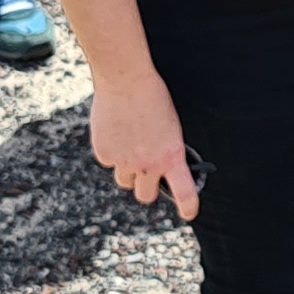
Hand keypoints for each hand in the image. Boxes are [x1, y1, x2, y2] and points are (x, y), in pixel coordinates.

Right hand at [92, 74, 198, 219]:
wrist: (126, 80)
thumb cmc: (154, 96)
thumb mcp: (171, 126)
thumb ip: (166, 150)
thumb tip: (159, 167)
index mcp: (172, 155)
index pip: (184, 192)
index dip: (187, 207)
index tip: (189, 214)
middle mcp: (148, 164)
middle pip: (145, 195)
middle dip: (147, 187)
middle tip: (147, 174)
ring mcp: (124, 161)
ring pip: (125, 180)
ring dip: (128, 170)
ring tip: (130, 143)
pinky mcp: (105, 153)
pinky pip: (108, 161)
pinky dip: (111, 151)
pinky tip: (115, 130)